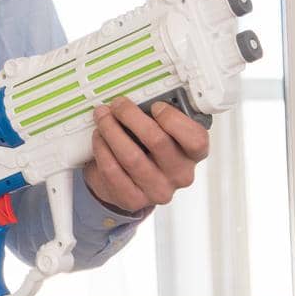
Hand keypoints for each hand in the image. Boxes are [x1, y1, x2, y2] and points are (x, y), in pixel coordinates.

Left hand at [81, 97, 210, 214]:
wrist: (126, 183)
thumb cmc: (146, 150)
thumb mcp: (160, 132)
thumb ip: (157, 116)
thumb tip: (138, 95)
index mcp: (193, 154)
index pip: (196, 139)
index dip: (173, 119)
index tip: (154, 105)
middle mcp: (180, 175)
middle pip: (157, 141)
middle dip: (132, 116)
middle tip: (118, 105)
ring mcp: (158, 190)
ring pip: (131, 156)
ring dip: (111, 130)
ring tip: (102, 117)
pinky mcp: (133, 199)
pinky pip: (113, 170)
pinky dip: (102, 149)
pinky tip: (99, 137)